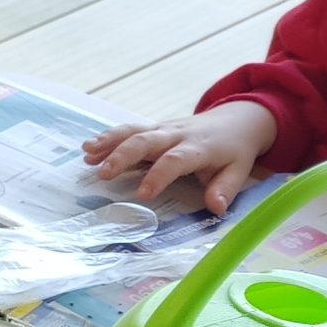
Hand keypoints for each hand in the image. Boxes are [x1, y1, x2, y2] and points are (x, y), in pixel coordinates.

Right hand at [83, 101, 276, 213]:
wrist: (237, 118)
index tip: (142, 195)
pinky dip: (108, 137)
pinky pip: (129, 129)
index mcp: (199, 148)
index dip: (158, 176)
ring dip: (109, 142)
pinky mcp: (154, 127)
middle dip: (122, 156)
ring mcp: (163, 128)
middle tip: (102, 175)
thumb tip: (217, 208)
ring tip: (87, 155)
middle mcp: (177, 135)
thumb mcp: (239, 170)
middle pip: (146, 140)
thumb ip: (226, 188)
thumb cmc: (234, 150)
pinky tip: (89, 148)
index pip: (175, 160)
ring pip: (133, 131)